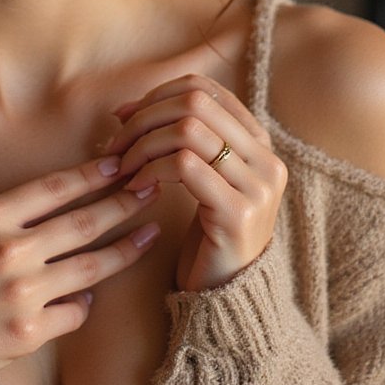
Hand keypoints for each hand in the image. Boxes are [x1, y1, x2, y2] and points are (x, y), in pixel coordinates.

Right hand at [0, 156, 161, 380]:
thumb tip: (47, 206)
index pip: (55, 188)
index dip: (92, 173)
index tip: (119, 163)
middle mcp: (9, 251)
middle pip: (85, 221)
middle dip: (125, 203)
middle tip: (152, 188)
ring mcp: (22, 293)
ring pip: (92, 266)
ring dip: (126, 249)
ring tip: (149, 235)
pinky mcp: (29, 332)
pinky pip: (75, 311)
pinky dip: (85, 301)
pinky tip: (92, 294)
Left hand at [105, 75, 287, 292]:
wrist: (228, 296)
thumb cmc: (206, 234)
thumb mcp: (201, 178)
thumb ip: (180, 140)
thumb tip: (126, 109)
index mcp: (259, 143)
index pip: (205, 89)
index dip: (158, 95)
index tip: (125, 117)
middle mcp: (266, 159)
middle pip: (196, 102)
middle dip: (146, 116)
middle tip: (117, 143)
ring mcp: (257, 186)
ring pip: (188, 129)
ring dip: (144, 143)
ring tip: (124, 167)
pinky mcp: (238, 213)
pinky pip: (184, 166)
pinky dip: (151, 168)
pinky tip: (137, 187)